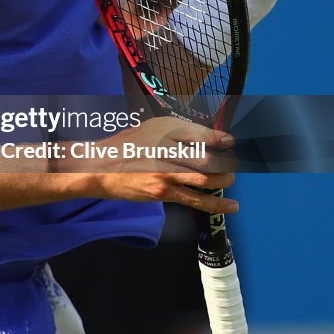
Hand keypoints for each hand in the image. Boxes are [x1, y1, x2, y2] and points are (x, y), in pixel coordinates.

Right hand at [72, 117, 238, 212]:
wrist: (101, 167)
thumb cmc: (126, 146)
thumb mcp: (151, 128)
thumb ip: (177, 131)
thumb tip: (206, 136)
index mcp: (165, 129)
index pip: (201, 133)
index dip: (221, 139)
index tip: (231, 141)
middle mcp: (167, 149)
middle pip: (208, 157)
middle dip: (226, 161)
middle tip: (232, 162)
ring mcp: (166, 172)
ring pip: (206, 177)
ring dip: (224, 179)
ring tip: (230, 178)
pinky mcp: (163, 192)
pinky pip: (195, 199)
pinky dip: (217, 203)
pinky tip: (231, 205)